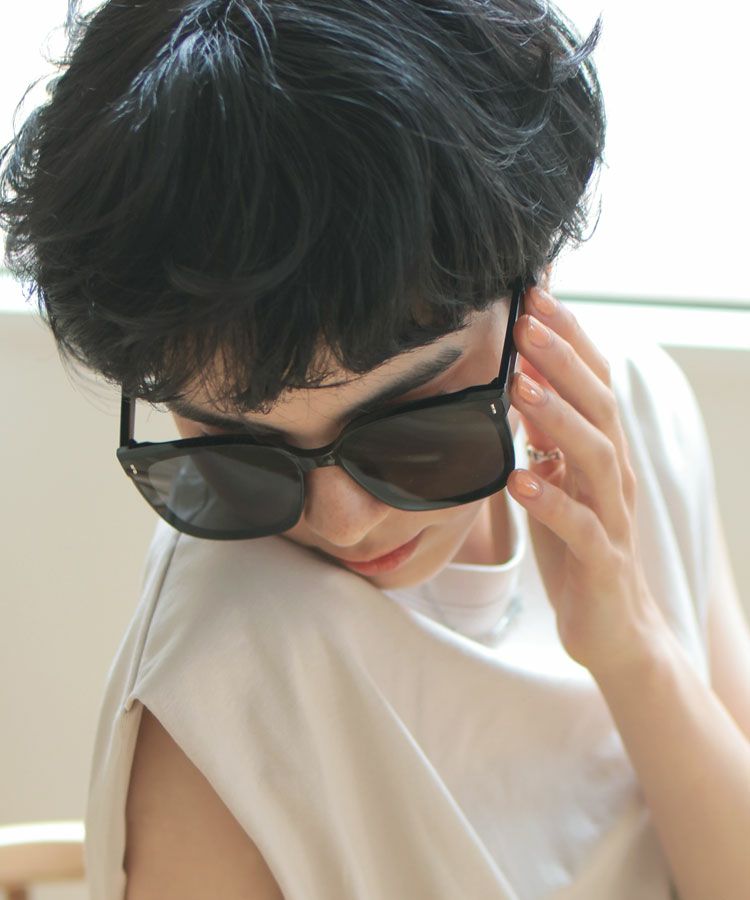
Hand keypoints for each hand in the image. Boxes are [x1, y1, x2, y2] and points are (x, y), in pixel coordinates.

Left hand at [506, 286, 671, 678]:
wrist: (615, 629)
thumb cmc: (579, 549)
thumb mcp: (560, 483)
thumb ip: (547, 439)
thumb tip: (520, 386)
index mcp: (603, 453)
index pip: (595, 384)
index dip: (570, 340)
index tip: (536, 298)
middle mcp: (615, 477)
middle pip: (599, 407)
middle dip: (563, 361)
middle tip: (528, 322)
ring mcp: (613, 517)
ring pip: (596, 457)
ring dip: (558, 417)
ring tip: (521, 386)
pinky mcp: (603, 561)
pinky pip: (580, 527)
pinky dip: (551, 501)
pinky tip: (521, 478)